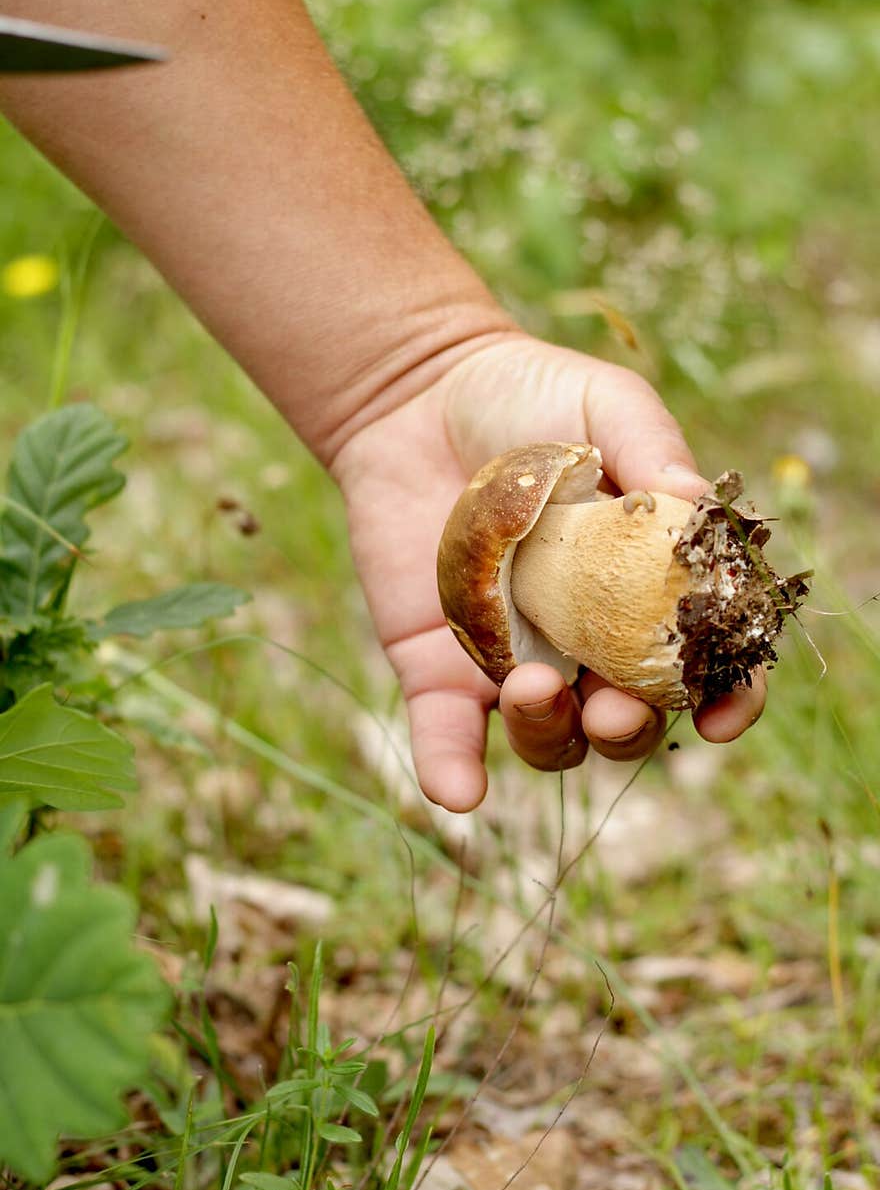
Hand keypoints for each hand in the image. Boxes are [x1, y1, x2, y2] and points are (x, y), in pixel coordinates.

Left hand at [333, 335, 765, 811]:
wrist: (416, 395)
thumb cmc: (526, 395)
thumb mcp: (602, 404)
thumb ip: (650, 449)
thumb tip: (694, 499)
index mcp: (645, 589)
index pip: (702, 661)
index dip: (725, 697)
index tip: (723, 715)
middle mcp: (587, 640)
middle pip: (626, 720)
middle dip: (628, 731)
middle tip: (611, 712)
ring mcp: (513, 659)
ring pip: (546, 738)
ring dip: (547, 737)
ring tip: (527, 688)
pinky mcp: (438, 665)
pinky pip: (447, 737)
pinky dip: (452, 772)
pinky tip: (458, 795)